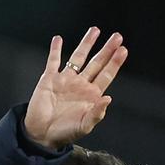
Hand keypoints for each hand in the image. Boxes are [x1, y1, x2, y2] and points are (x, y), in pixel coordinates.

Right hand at [23, 27, 128, 149]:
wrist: (42, 134)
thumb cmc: (65, 133)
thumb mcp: (84, 126)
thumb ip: (97, 113)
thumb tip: (108, 99)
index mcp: (91, 95)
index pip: (106, 75)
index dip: (115, 63)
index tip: (123, 50)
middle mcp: (81, 85)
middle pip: (96, 62)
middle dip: (106, 50)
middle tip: (117, 36)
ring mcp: (65, 80)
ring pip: (77, 57)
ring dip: (86, 44)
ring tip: (95, 30)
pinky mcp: (49, 79)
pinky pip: (53, 61)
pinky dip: (55, 50)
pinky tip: (58, 39)